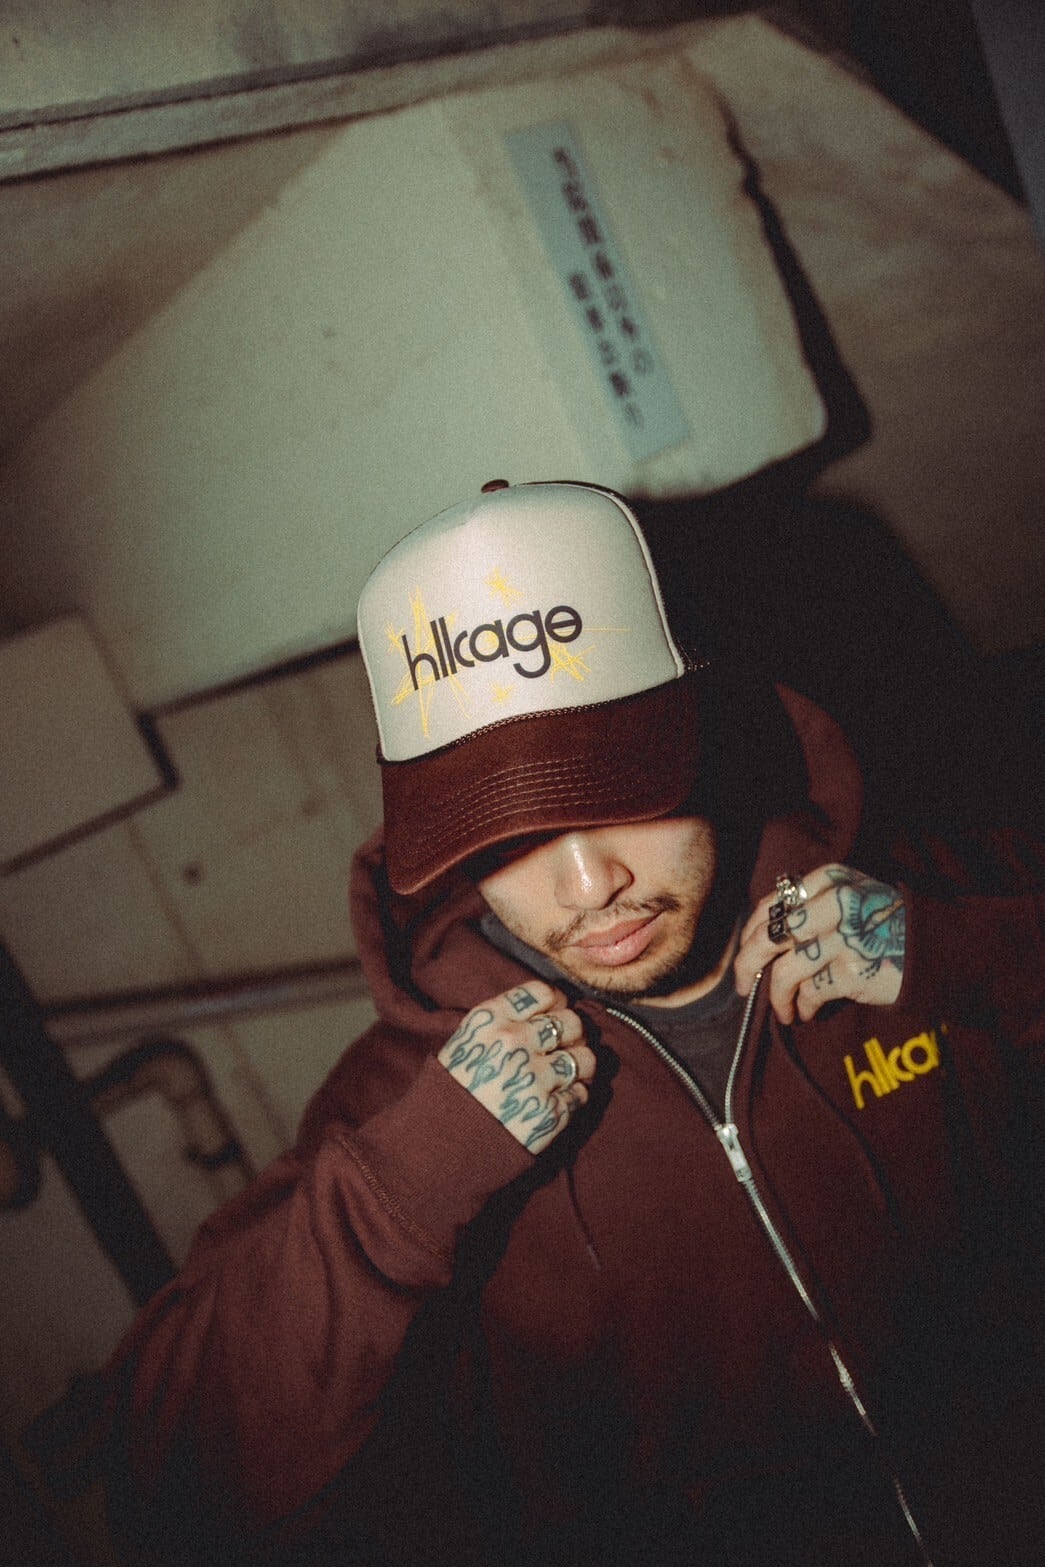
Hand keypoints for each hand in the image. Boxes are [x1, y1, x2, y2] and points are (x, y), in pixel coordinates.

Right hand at [437, 980, 595, 1153]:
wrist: (442, 1143)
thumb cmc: (453, 1089)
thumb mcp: (467, 1039)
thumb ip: (505, 1020)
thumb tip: (551, 1010)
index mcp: (491, 1019)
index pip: (543, 992)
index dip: (555, 1004)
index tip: (554, 1015)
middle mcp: (515, 1041)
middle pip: (571, 1022)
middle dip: (572, 1035)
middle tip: (562, 1048)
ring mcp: (535, 1077)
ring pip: (585, 1058)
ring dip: (580, 1066)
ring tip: (566, 1075)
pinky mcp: (550, 1112)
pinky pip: (581, 1094)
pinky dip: (573, 1098)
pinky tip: (556, 1101)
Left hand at [735, 864, 905, 1023]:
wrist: (936, 947)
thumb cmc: (886, 924)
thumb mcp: (853, 895)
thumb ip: (813, 903)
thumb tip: (760, 936)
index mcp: (830, 880)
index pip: (772, 905)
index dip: (751, 932)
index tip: (746, 952)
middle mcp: (834, 904)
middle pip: (770, 936)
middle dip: (747, 964)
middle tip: (743, 985)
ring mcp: (843, 937)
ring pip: (785, 971)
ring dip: (777, 997)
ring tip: (782, 1010)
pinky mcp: (853, 971)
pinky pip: (810, 993)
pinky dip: (802, 1006)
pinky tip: (806, 1013)